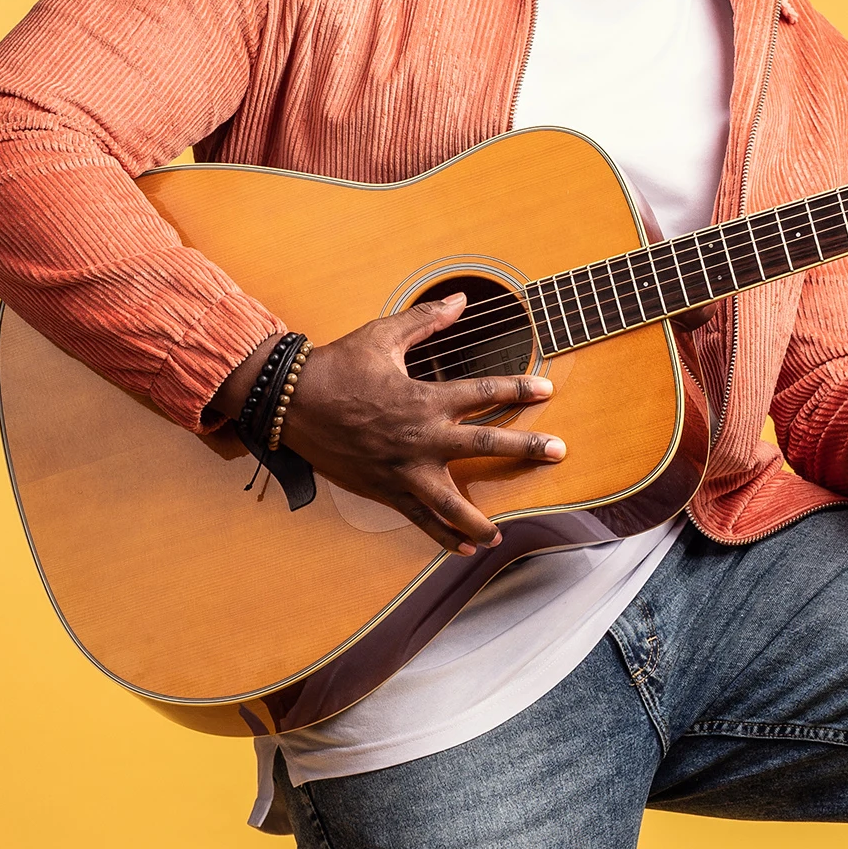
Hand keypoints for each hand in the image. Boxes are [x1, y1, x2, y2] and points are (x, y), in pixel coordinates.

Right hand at [268, 298, 563, 553]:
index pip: (485, 393)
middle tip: (558, 453)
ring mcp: (404, 469)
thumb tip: (461, 299)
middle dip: (526, 449)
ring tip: (501, 533)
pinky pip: (419, 519)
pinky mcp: (384, 490)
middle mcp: (421, 437)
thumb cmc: (337, 367)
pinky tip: (464, 549)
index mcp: (425, 398)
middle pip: (485, 445)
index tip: (547, 391)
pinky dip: (442, 536)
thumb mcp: (383, 336)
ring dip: (480, 519)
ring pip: (452, 501)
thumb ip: (426, 321)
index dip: (519, 389)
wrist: (290, 402)